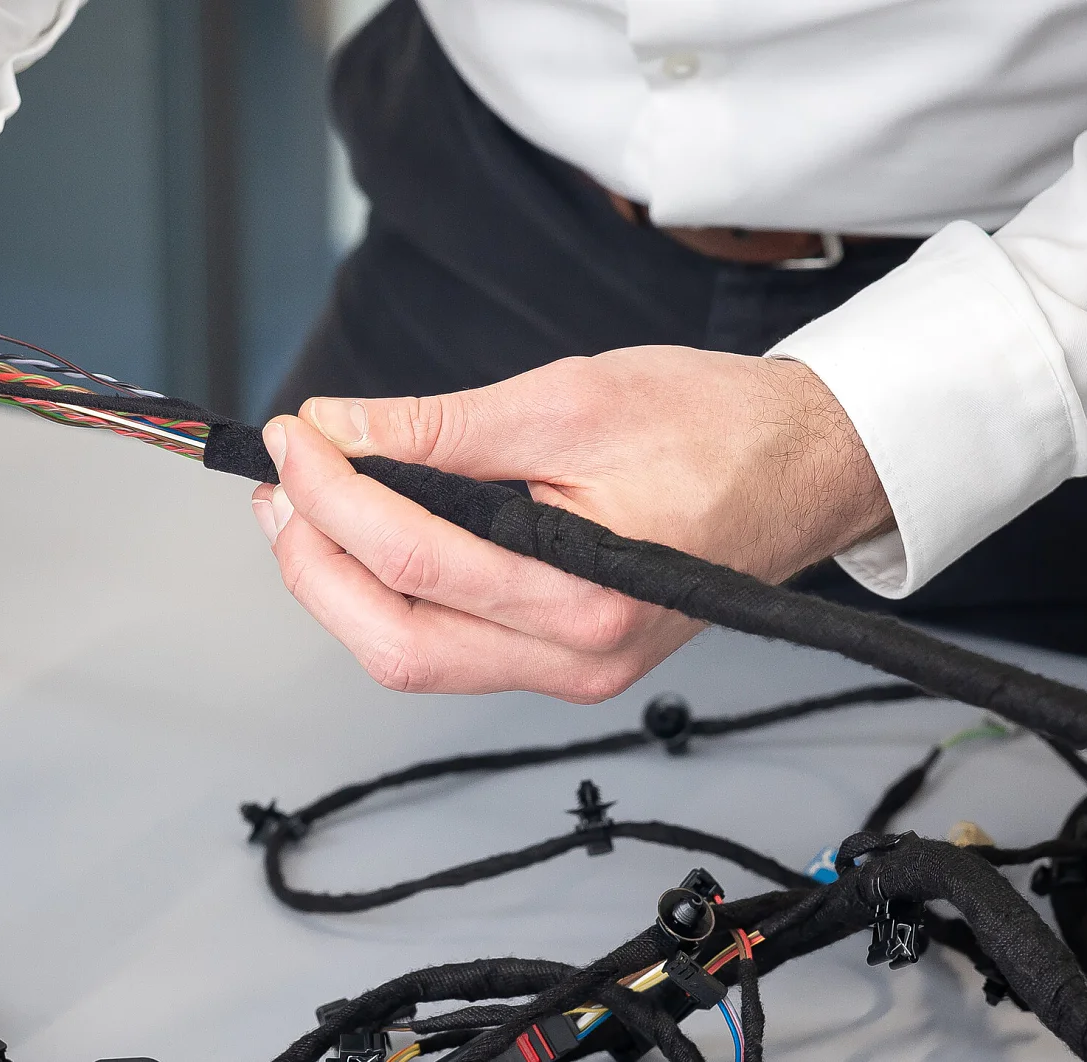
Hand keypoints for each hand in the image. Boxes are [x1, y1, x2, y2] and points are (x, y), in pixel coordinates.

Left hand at [250, 346, 893, 702]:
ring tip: (304, 509)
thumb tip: (339, 427)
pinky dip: (393, 598)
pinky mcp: (568, 661)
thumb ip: (444, 424)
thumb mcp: (571, 398)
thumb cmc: (718, 426)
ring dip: (342, 586)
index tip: (293, 433)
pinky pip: (452, 650)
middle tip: (277, 486)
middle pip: (395, 639)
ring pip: (413, 657)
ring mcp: (573, 670)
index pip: (413, 555)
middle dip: (313, 561)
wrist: (809, 464)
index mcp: (590, 590)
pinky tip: (369, 541)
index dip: (331, 492)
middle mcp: (578, 655)